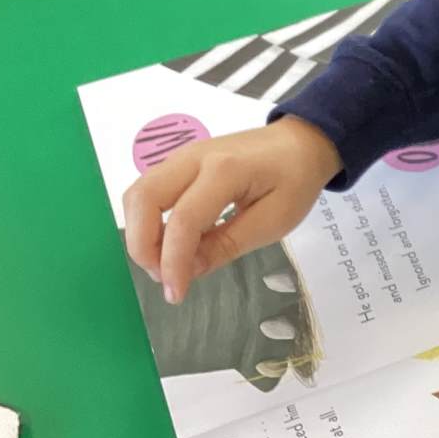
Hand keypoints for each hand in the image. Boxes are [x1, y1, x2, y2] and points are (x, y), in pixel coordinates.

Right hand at [123, 116, 341, 304]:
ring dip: (139, 234)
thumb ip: (227, 245)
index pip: (184, 219)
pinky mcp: (179, 163)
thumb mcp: (274, 221)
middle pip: (143, 199)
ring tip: (165, 264)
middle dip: (142, 246)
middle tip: (163, 278)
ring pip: (138, 194)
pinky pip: (148, 192)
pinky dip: (147, 221)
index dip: (173, 262)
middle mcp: (194, 157)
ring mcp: (182, 156)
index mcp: (225, 170)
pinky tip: (170, 243)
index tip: (175, 294)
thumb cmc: (295, 180)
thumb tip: (186, 271)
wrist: (300, 142)